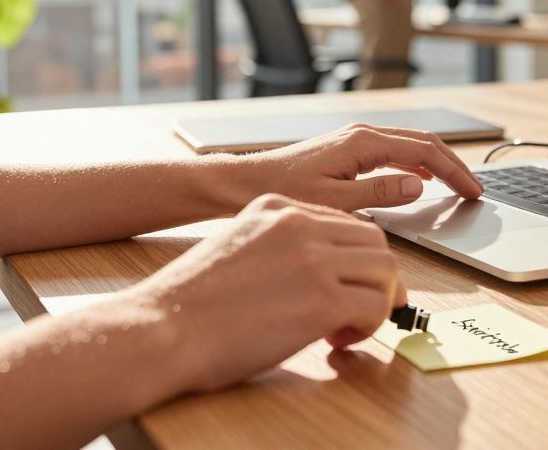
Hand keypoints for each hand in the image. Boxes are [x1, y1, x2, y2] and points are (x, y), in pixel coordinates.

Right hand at [130, 195, 405, 393]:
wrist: (162, 329)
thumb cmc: (189, 303)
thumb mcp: (236, 246)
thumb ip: (277, 248)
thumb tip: (312, 276)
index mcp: (276, 206)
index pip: (344, 224)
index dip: (352, 261)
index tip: (343, 287)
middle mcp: (299, 223)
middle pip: (374, 242)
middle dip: (375, 279)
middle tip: (356, 311)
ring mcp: (313, 258)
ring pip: (385, 270)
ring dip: (376, 302)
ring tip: (345, 328)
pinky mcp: (322, 298)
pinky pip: (376, 306)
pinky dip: (368, 327)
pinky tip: (336, 341)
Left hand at [261, 124, 483, 211]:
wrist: (246, 182)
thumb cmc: (285, 192)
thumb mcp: (335, 201)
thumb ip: (380, 193)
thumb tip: (418, 185)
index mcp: (364, 142)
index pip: (424, 152)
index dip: (454, 172)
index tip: (473, 192)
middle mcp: (362, 134)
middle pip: (423, 142)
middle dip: (453, 165)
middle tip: (475, 190)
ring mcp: (355, 139)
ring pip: (410, 144)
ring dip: (437, 163)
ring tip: (457, 185)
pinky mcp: (348, 148)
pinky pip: (394, 150)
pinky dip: (416, 163)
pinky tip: (421, 179)